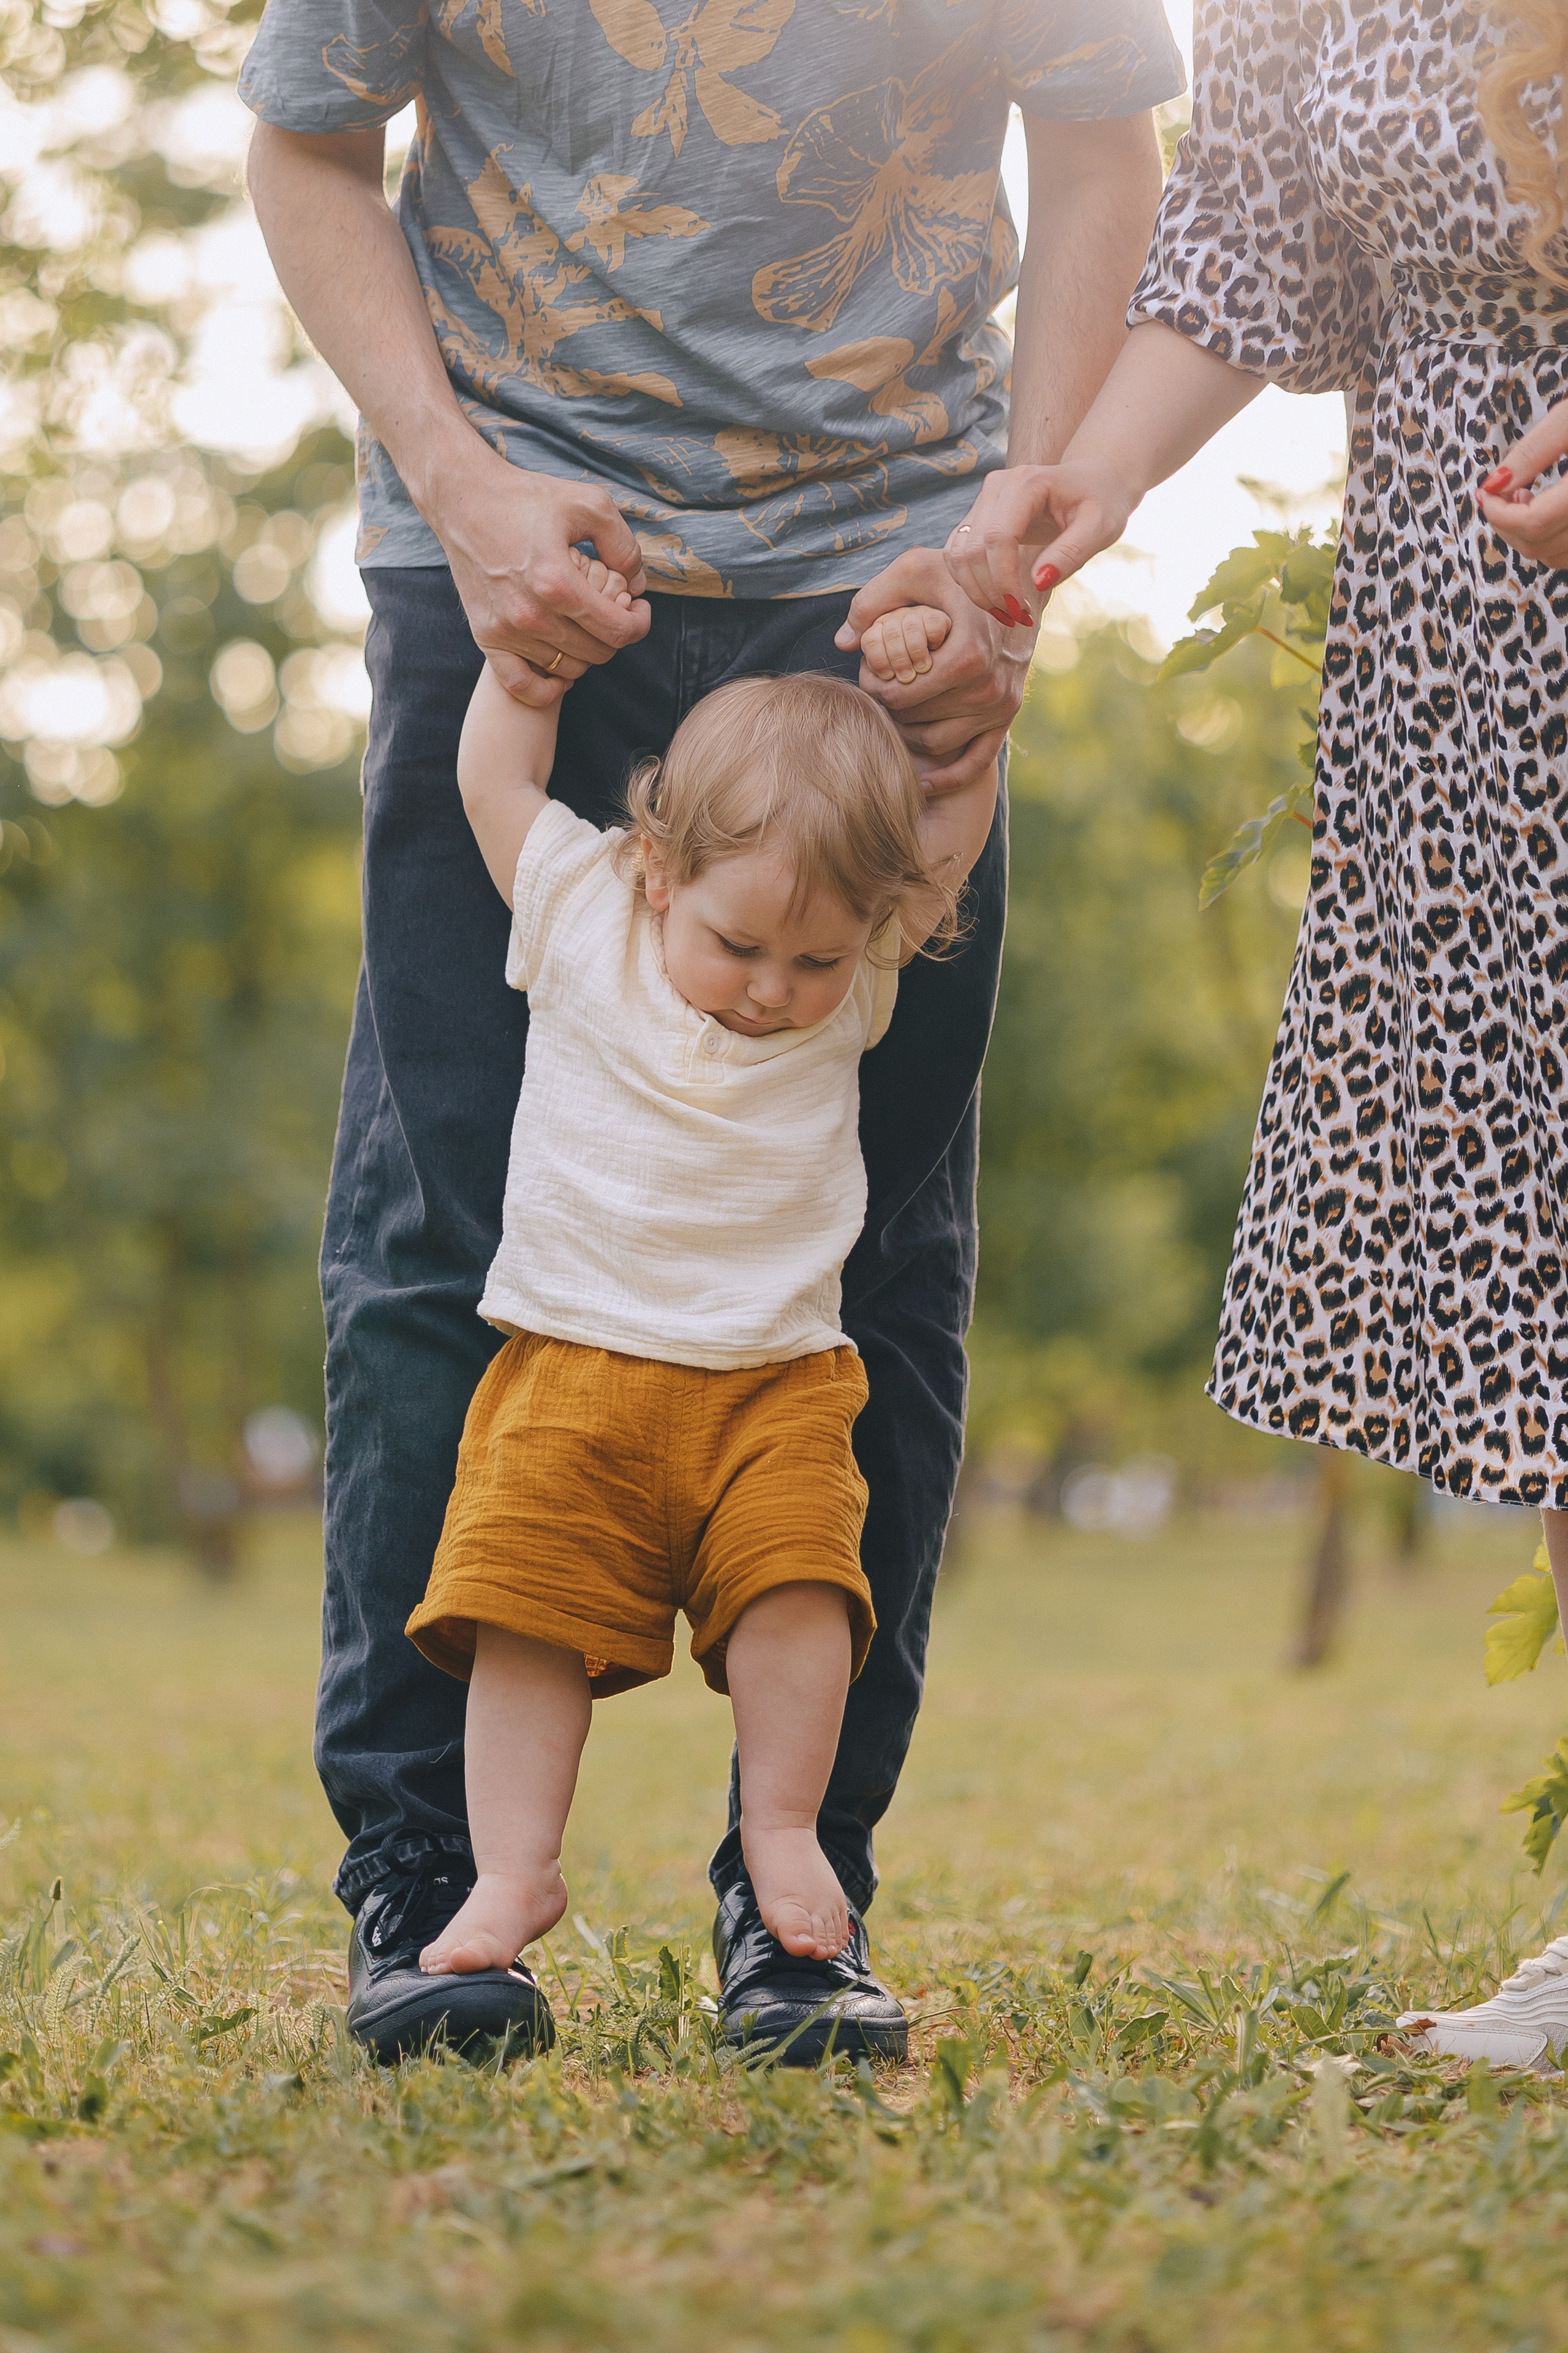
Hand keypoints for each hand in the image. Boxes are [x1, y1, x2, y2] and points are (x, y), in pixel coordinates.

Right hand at [426, 442, 652, 705]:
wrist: (463, 499)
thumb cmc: (527, 497)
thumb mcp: (589, 504)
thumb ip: (623, 545)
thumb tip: (637, 584)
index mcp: (558, 582)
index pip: (619, 630)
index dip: (639, 623)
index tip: (639, 608)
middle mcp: (531, 614)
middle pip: (597, 653)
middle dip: (615, 634)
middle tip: (613, 611)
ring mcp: (506, 629)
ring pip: (568, 668)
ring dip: (585, 653)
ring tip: (585, 625)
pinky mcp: (485, 634)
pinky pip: (521, 685)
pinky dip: (546, 688)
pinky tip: (561, 672)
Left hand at [836, 549, 1030, 793]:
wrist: (1016, 578)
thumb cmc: (960, 572)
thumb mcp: (914, 569)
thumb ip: (872, 601)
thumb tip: (844, 643)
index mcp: (967, 655)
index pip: (900, 693)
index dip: (873, 686)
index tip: (867, 672)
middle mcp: (988, 687)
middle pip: (915, 720)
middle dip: (888, 708)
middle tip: (876, 689)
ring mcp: (1001, 706)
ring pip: (937, 743)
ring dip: (908, 734)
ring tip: (894, 712)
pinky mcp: (1007, 717)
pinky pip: (976, 763)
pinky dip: (947, 777)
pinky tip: (922, 782)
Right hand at [943, 458, 1133, 617]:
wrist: (1094, 480)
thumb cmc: (1102, 502)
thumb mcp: (1101, 528)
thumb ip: (1071, 553)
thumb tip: (1038, 583)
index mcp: (1026, 483)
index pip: (998, 537)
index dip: (1003, 580)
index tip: (1022, 611)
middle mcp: (997, 487)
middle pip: (972, 549)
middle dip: (991, 592)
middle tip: (1018, 619)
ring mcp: (984, 500)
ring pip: (959, 555)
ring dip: (977, 592)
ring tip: (1008, 614)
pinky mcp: (978, 516)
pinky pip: (958, 555)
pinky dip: (972, 583)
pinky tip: (998, 600)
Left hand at [1479, 396, 1567, 571]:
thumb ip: (1532, 453)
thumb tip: (1492, 486)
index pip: (1533, 523)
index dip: (1497, 513)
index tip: (1485, 492)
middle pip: (1539, 544)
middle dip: (1507, 524)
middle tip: (1500, 493)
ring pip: (1554, 557)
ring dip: (1527, 535)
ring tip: (1524, 496)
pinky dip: (1549, 540)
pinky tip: (1546, 507)